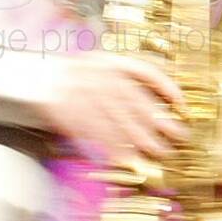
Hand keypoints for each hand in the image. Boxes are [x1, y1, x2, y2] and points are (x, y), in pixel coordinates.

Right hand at [46, 54, 186, 169]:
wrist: (39, 77)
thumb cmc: (79, 75)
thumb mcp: (103, 66)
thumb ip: (128, 79)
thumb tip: (164, 102)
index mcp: (111, 62)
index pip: (146, 73)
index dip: (168, 88)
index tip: (182, 105)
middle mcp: (100, 77)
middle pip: (138, 103)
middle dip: (161, 123)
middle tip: (178, 137)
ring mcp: (84, 95)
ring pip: (120, 122)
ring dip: (142, 140)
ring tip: (159, 152)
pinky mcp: (69, 113)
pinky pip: (96, 134)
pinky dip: (112, 148)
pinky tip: (127, 158)